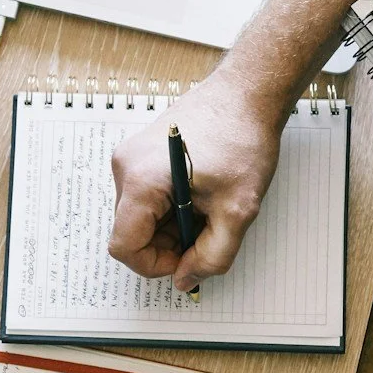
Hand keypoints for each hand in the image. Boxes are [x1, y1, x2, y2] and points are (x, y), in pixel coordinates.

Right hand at [109, 77, 287, 290]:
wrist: (247, 92)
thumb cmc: (243, 140)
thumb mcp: (237, 211)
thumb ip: (212, 257)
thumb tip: (187, 280)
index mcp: (142, 182)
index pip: (124, 247)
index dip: (155, 265)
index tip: (187, 259)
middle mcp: (127, 167)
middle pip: (132, 232)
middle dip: (168, 244)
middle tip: (208, 230)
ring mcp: (131, 157)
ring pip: (140, 216)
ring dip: (172, 225)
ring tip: (209, 207)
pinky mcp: (142, 152)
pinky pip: (147, 196)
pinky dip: (171, 206)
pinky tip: (201, 192)